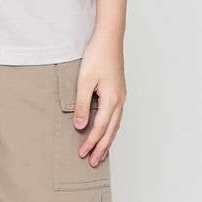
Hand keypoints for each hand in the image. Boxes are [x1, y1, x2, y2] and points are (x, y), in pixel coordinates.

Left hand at [74, 33, 126, 166]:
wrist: (109, 39)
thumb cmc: (97, 56)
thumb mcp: (84, 81)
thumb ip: (82, 105)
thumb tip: (81, 126)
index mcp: (112, 100)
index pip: (100, 128)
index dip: (91, 142)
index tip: (82, 154)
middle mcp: (119, 101)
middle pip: (111, 131)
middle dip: (102, 148)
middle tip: (93, 162)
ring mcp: (121, 97)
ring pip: (115, 125)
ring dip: (107, 140)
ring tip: (100, 154)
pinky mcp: (118, 92)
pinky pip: (116, 117)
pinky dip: (111, 129)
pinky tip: (106, 132)